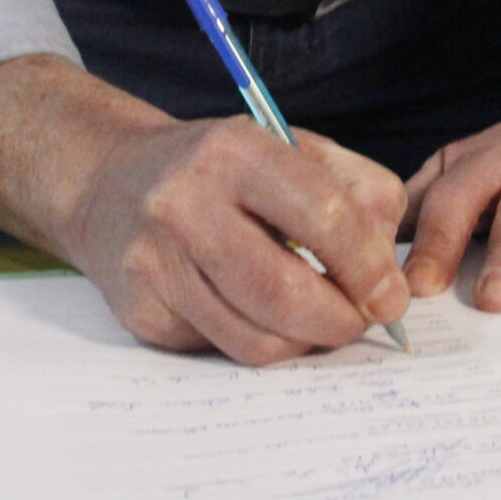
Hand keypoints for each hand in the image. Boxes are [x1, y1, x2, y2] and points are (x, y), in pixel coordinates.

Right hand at [0, 54, 409, 363]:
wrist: (108, 182)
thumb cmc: (218, 168)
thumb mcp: (289, 148)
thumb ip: (358, 190)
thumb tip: (391, 271)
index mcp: (233, 151)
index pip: (322, 215)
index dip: (369, 266)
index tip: (392, 294)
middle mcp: (185, 204)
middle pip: (287, 293)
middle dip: (342, 321)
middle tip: (363, 321)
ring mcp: (155, 263)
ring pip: (256, 341)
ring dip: (306, 344)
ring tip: (319, 321)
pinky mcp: (140, 313)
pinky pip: (222, 351)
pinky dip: (260, 343)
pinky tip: (261, 316)